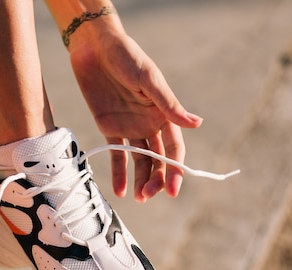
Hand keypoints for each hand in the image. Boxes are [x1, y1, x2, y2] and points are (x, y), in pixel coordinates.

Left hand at [69, 30, 202, 200]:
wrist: (95, 47)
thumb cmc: (126, 57)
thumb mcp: (148, 79)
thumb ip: (168, 104)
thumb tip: (196, 124)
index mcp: (163, 113)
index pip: (174, 148)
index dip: (175, 169)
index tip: (173, 189)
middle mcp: (149, 123)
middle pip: (157, 158)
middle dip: (156, 179)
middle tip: (149, 195)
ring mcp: (130, 127)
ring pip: (139, 160)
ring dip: (140, 180)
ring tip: (138, 198)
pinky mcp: (109, 127)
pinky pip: (116, 154)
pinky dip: (118, 172)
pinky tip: (120, 191)